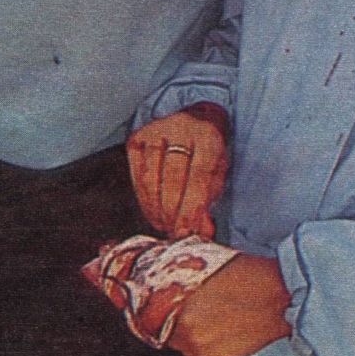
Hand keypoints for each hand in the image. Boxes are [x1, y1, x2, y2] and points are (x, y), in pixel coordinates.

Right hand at [127, 109, 227, 237]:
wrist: (196, 121)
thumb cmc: (208, 155)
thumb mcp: (217, 175)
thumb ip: (209, 202)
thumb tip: (201, 232)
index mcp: (208, 136)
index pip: (198, 177)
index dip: (191, 209)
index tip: (187, 233)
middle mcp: (181, 128)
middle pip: (172, 179)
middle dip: (172, 213)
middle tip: (175, 234)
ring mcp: (156, 130)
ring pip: (151, 178)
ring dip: (156, 209)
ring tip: (165, 226)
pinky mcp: (137, 137)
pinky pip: (137, 175)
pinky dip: (144, 199)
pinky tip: (153, 212)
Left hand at [169, 253, 290, 355]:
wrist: (280, 296)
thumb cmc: (246, 274)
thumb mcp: (204, 263)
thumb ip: (181, 278)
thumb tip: (163, 277)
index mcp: (177, 302)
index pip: (150, 311)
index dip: (157, 305)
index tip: (163, 302)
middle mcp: (183, 329)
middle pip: (164, 327)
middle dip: (174, 318)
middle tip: (193, 308)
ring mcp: (197, 348)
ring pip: (179, 342)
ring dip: (188, 333)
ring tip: (211, 317)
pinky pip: (196, 353)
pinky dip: (203, 344)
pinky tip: (221, 328)